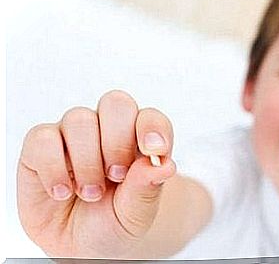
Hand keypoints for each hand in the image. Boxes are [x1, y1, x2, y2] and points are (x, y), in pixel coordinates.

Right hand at [17, 90, 176, 257]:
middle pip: (116, 104)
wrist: (79, 247)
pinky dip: (54, 167)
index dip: (152, 128)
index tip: (154, 151)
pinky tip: (63, 192)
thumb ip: (147, 188)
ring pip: (79, 119)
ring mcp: (73, 135)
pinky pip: (42, 138)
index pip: (150, 117)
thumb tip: (165, 166)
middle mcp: (106, 130)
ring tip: (90, 193)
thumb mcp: (136, 214)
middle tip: (116, 176)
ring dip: (87, 160)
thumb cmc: (113, 222)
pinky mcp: (40, 147)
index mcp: (138, 140)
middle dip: (118, 141)